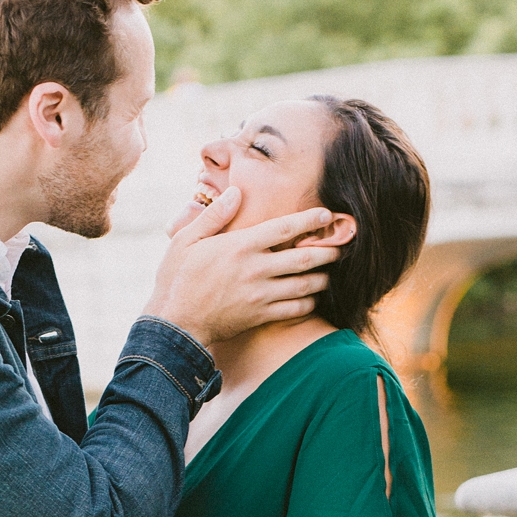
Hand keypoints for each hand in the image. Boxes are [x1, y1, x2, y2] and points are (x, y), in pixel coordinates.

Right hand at [145, 189, 339, 346]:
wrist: (175, 324)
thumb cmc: (177, 279)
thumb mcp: (186, 240)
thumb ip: (215, 215)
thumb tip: (236, 192)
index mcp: (240, 246)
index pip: (284, 228)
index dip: (309, 220)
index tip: (327, 215)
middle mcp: (255, 269)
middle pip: (303, 258)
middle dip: (327, 252)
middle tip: (341, 247)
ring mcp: (260, 295)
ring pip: (304, 285)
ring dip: (322, 278)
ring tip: (330, 273)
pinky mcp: (260, 316)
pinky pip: (294, 310)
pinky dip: (309, 303)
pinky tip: (313, 298)